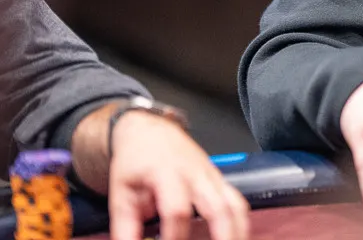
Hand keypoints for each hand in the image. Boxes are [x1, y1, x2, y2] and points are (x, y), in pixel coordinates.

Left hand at [107, 111, 249, 239]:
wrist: (150, 132)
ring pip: (234, 204)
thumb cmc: (136, 160)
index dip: (174, 236)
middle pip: (217, 207)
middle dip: (221, 236)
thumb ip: (125, 224)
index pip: (177, 210)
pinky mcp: (219, 179)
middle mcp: (195, 174)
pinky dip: (241, 222)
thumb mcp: (121, 191)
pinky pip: (237, 201)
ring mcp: (211, 176)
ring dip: (237, 230)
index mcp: (167, 173)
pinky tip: (236, 236)